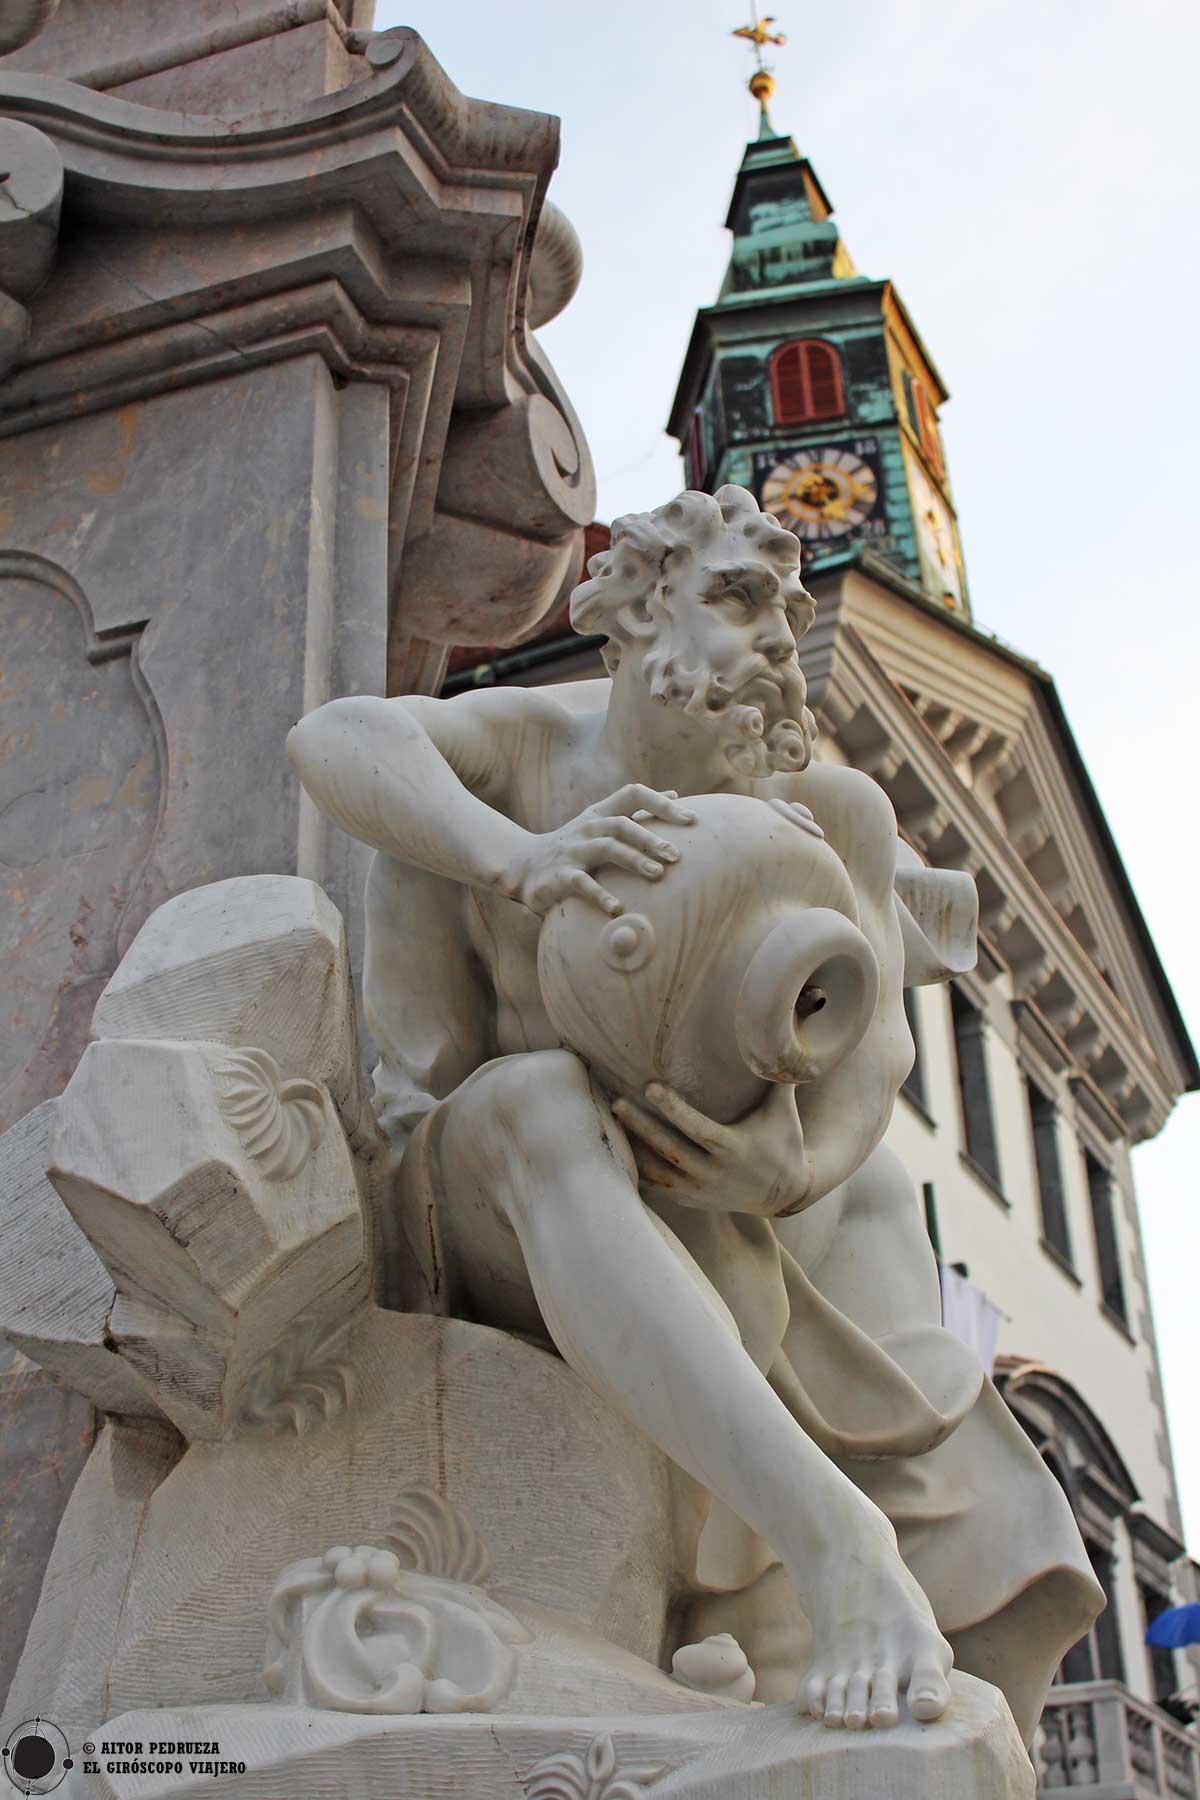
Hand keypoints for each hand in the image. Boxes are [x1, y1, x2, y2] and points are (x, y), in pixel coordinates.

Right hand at [501, 784, 694, 917]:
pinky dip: (599, 895)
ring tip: (657, 874)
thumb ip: (636, 811)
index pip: (633, 793)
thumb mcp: (602, 824)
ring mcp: (572, 850)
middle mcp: (588, 827)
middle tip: (676, 855)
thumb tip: (675, 795)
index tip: (691, 818)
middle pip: (622, 824)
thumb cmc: (575, 846)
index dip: (661, 803)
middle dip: (651, 838)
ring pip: (606, 848)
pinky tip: (617, 908)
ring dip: (633, 860)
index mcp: (600, 813)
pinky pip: (581, 883)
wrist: (524, 865)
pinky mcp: (559, 876)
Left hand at [612, 1080, 810, 1216]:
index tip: (650, 1086)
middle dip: (641, 1126)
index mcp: (734, 1148)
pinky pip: (658, 1188)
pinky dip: (638, 1172)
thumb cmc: (783, 1141)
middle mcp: (714, 1172)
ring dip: (634, 1149)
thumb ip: (779, 1075)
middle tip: (616, 1102)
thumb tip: (777, 1037)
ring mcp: (701, 1190)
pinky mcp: (691, 1200)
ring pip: (658, 1171)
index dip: (673, 1108)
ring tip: (611, 1124)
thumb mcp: (783, 1110)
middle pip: (670, 1149)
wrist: (786, 1194)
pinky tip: (620, 1152)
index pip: (697, 1128)